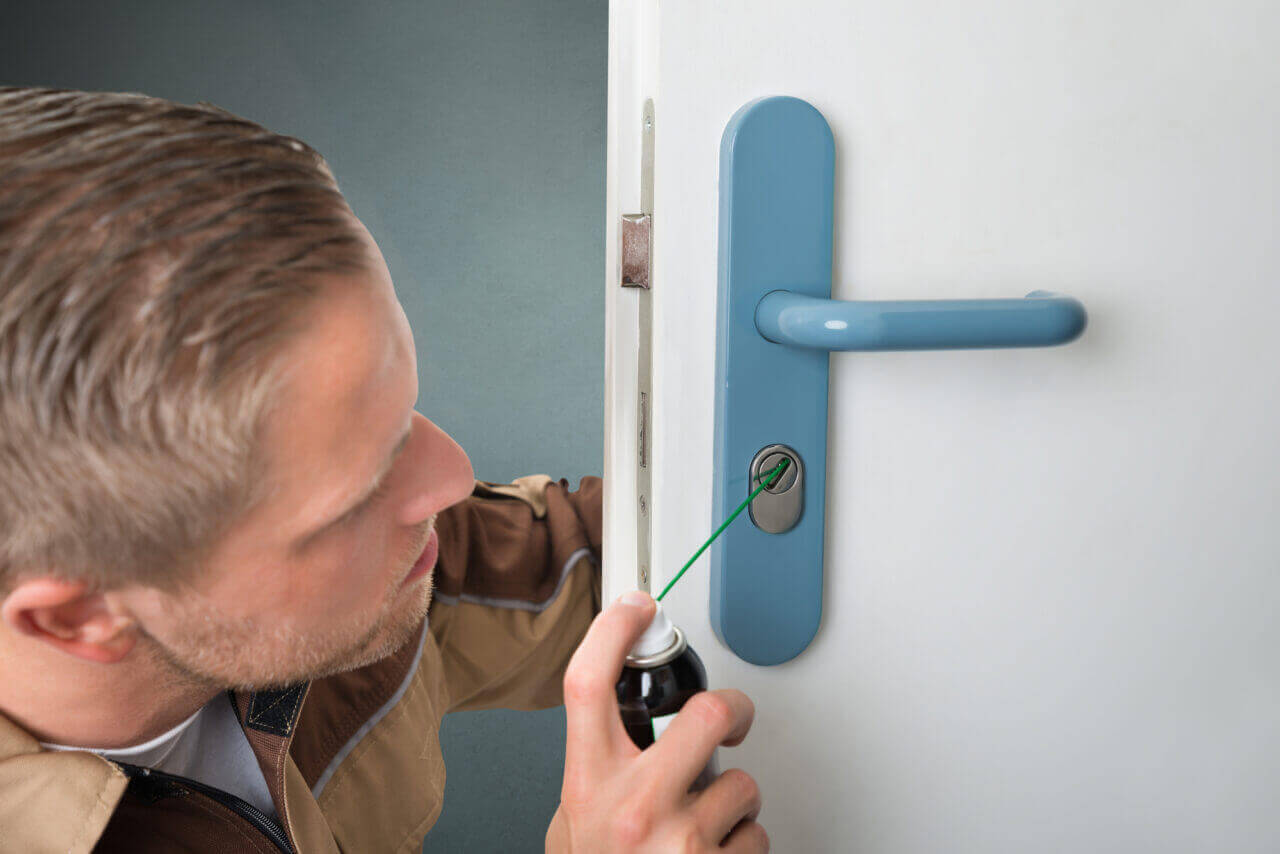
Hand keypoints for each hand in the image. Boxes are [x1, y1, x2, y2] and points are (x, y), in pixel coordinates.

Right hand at [546, 591, 766, 851]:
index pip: (589, 685)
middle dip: (734, 709)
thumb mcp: (569, 825)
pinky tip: (716, 853)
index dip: (614, 631)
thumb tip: (610, 727)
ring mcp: (681, 842)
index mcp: (589, 787)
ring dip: (735, 802)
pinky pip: (757, 836)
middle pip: (707, 712)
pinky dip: (744, 844)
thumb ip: (592, 773)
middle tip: (732, 720)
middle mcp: (635, 809)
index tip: (637, 608)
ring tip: (708, 823)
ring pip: (743, 784)